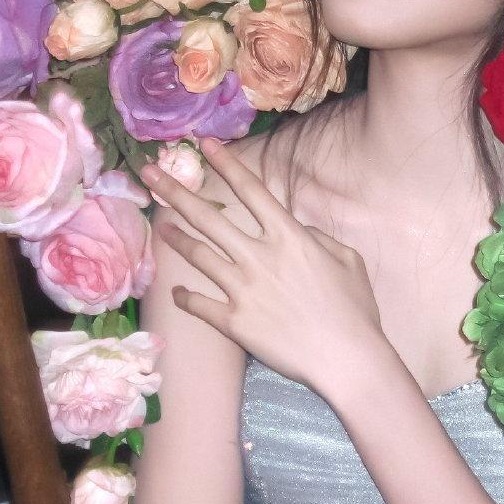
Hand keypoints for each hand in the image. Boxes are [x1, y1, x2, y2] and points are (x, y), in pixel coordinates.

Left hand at [140, 138, 386, 395]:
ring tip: (159, 225)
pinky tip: (177, 290)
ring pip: (198, 255)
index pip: (251, 190)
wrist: (346, 358)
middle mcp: (259, 257)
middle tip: (149, 173)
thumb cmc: (354, 309)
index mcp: (289, 237)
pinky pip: (199, 304)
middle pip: (209, 217)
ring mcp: (242, 290)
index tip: (205, 144)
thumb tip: (294, 228)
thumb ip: (317, 237)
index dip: (226, 163)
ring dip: (175, 237)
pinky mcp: (234, 322)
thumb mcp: (348, 260)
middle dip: (175, 191)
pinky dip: (185, 296)